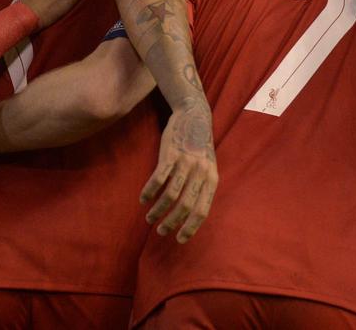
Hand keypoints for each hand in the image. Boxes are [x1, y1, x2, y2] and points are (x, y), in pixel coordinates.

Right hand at [140, 103, 217, 242]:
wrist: (194, 117)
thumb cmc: (199, 147)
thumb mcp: (208, 167)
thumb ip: (202, 187)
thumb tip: (192, 214)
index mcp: (211, 179)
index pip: (202, 210)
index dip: (190, 227)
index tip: (179, 239)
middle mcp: (200, 172)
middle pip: (185, 206)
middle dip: (171, 222)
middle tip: (160, 231)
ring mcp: (185, 163)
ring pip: (170, 195)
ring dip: (158, 210)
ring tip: (149, 218)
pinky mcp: (171, 153)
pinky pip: (159, 178)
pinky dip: (150, 191)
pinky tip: (143, 199)